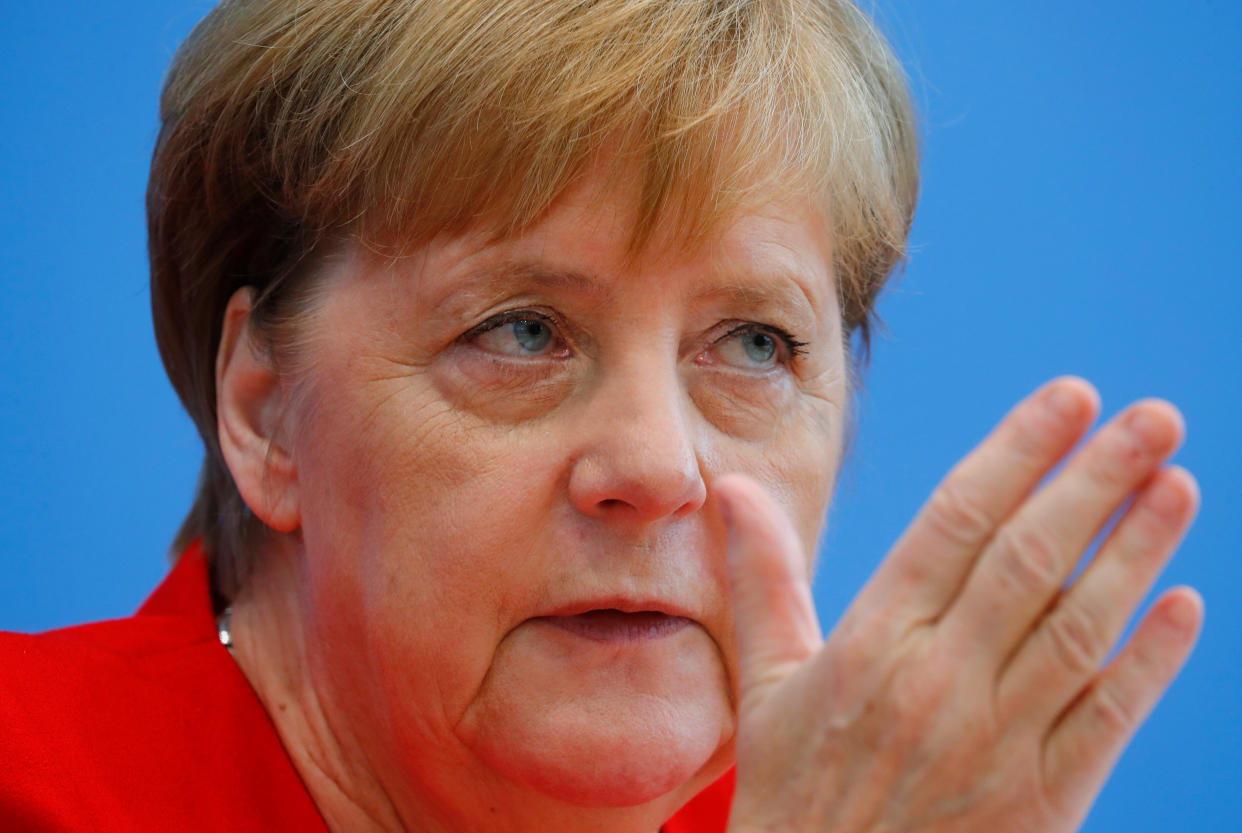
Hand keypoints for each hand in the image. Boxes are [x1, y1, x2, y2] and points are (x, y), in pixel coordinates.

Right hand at [716, 377, 1202, 832]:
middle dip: (1098, 479)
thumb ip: (761, 577)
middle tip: (1154, 416)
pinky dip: (1150, 660)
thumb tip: (733, 488)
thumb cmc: (794, 793)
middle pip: (1032, 559)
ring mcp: (997, 743)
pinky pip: (1106, 718)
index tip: (1069, 398)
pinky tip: (1186, 605)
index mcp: (871, 644)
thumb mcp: (765, 684)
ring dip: (1139, 551)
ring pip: (1081, 626)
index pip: (957, 523)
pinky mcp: (1041, 803)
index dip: (1018, 453)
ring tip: (1177, 484)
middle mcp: (939, 682)